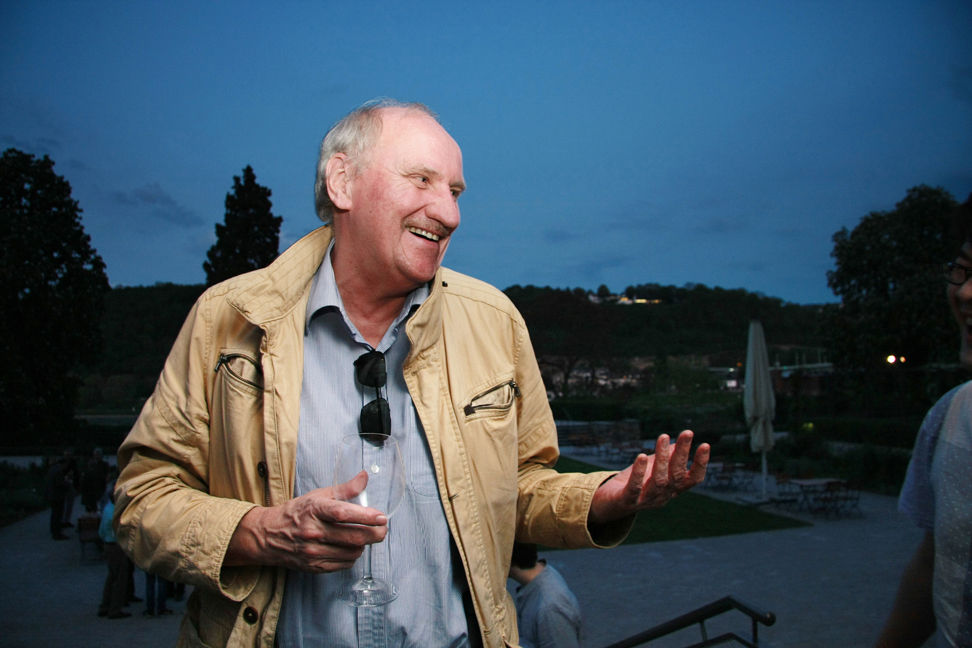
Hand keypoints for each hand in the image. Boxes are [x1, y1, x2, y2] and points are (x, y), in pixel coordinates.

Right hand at [226, 470, 388, 572]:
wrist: (269, 536)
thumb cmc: (297, 513)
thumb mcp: (318, 495)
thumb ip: (344, 488)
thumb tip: (364, 477)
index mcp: (315, 510)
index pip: (344, 514)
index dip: (366, 516)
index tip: (382, 517)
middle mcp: (314, 532)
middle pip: (353, 537)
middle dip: (374, 534)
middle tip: (382, 529)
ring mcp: (314, 552)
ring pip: (352, 552)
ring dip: (363, 544)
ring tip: (364, 536)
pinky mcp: (315, 566)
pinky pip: (344, 564)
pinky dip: (352, 556)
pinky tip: (350, 547)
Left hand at [588, 430, 708, 524]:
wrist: (607, 505)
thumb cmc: (633, 484)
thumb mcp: (651, 469)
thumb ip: (665, 460)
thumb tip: (677, 444)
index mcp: (671, 489)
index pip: (692, 479)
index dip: (700, 464)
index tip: (705, 445)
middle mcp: (663, 496)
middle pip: (676, 476)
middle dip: (682, 454)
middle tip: (687, 433)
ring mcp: (646, 500)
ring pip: (659, 481)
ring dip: (662, 458)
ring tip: (663, 437)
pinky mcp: (627, 501)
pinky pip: (635, 487)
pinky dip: (639, 472)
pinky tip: (642, 456)